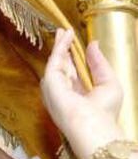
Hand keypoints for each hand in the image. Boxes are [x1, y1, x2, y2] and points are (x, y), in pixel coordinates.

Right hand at [41, 29, 123, 158]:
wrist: (94, 127)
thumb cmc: (104, 112)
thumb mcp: (108, 82)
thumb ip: (99, 63)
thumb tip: (93, 44)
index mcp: (76, 95)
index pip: (73, 72)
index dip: (74, 57)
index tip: (76, 42)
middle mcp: (63, 92)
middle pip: (62, 66)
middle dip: (62, 50)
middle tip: (63, 32)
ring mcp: (55, 89)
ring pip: (56, 63)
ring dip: (59, 46)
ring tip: (63, 31)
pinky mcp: (50, 83)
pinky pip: (54, 61)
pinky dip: (59, 48)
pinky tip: (65, 36)